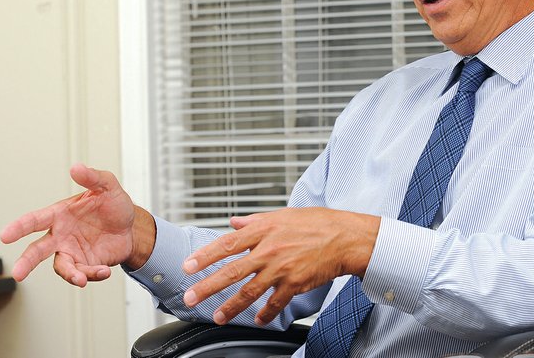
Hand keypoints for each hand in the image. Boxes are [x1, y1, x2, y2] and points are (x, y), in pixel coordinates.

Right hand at [0, 163, 154, 286]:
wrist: (132, 227)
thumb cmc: (114, 205)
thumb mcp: (107, 186)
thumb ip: (92, 177)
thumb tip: (76, 167)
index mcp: (60, 215)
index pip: (35, 220)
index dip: (19, 227)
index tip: (5, 235)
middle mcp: (61, 235)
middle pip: (37, 250)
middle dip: (26, 262)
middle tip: (18, 274)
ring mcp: (72, 251)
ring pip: (62, 267)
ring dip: (70, 274)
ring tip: (80, 279)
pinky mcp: (86, 265)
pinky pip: (84, 273)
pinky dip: (93, 274)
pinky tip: (104, 271)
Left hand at [181, 207, 379, 325]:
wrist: (346, 238)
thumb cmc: (318, 224)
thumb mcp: (284, 215)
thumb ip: (255, 221)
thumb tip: (234, 222)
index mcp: (265, 229)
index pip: (227, 244)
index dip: (205, 255)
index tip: (187, 266)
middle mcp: (270, 249)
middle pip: (232, 271)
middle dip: (208, 286)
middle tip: (191, 297)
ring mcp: (282, 268)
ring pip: (250, 291)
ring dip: (231, 306)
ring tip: (218, 316)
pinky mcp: (295, 284)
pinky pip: (275, 303)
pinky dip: (265, 313)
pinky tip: (258, 319)